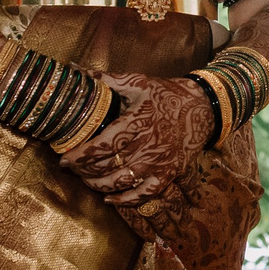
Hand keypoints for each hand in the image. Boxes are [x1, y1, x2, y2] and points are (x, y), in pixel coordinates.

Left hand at [63, 72, 217, 209]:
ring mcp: (159, 161)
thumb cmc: (166, 94)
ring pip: (123, 181)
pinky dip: (126, 200)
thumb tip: (74, 70)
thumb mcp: (137, 82)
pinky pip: (146, 193)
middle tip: (73, 169)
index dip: (82, 155)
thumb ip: (105, 79)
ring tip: (87, 181)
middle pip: (109, 166)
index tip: (65, 160)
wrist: (203, 107)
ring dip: (101, 185)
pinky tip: (110, 199)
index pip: (103, 144)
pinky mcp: (169, 172)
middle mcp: (147, 144)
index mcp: (137, 121)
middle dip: (86, 171)